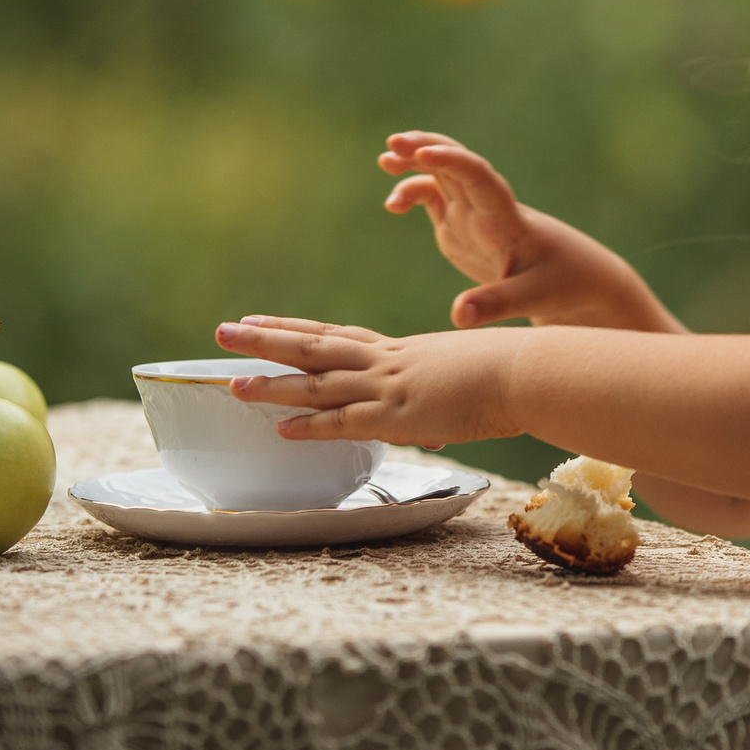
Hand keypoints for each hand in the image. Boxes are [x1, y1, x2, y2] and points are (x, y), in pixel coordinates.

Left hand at [217, 316, 519, 446]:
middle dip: (266, 341)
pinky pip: (346, 422)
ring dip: (274, 384)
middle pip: (314, 347)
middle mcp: (387, 363)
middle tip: (223, 331)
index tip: (260, 321)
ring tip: (233, 382)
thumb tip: (434, 424)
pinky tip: (280, 428)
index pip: (336, 336)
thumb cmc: (507, 372)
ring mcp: (390, 387)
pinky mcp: (400, 415)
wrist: (526, 370)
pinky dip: (311, 425)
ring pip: (319, 383)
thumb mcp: (462, 379)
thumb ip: (439, 399)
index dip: (295, 330)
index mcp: (400, 352)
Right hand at [380, 132, 682, 331]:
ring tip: (384, 161)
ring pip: (443, 175)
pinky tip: (394, 206)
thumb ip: (495, 303)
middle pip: (457, 164)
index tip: (423, 154)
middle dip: (427, 147)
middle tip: (393, 143)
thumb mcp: (533, 298)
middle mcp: (488, 209)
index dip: (452, 162)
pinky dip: (414, 192)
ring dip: (416, 163)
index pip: (479, 178)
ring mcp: (474, 215)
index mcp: (507, 218)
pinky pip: (436, 198)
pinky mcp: (464, 228)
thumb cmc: (564, 284)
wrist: (579, 280)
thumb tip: (458, 316)